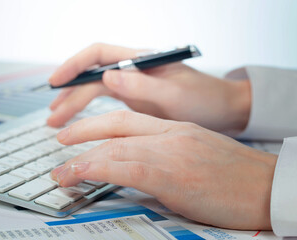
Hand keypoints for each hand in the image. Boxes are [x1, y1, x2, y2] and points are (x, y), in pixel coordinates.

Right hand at [48, 43, 250, 133]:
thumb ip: (143, 86)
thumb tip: (107, 77)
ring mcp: (133, 85)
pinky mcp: (135, 99)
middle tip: (53, 116)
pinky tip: (79, 121)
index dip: (74, 65)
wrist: (222, 110)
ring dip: (74, 103)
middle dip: (69, 93)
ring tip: (57, 120)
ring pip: (94, 89)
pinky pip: (104, 102)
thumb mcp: (176, 94)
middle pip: (92, 75)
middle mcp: (134, 70)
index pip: (99, 54)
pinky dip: (89, 111)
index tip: (55, 81)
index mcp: (142, 61)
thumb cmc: (205, 98)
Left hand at [50, 110, 276, 229]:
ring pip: (116, 148)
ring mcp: (171, 153)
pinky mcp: (173, 175)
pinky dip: (100, 170)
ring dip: (83, 159)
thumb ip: (164, 154)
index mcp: (174, 128)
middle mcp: (170, 135)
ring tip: (61, 172)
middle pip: (116, 127)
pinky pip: (127, 168)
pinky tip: (82, 175)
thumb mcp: (195, 153)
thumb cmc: (233, 174)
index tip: (78, 131)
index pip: (126, 118)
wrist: (266, 186)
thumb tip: (137, 167)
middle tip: (60, 142)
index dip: (96, 123)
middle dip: (83, 133)